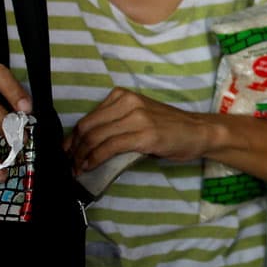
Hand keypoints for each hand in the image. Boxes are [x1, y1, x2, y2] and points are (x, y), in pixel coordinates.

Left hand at [66, 87, 212, 174]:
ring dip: (81, 157)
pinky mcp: (144, 136)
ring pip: (95, 138)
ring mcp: (137, 118)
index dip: (72, 137)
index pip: (88, 117)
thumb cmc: (170, 127)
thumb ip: (116, 122)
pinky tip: (90, 167)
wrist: (199, 131)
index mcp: (123, 96)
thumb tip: (88, 143)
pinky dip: (95, 159)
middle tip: (69, 164)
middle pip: (88, 127)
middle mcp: (128, 103)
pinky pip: (110, 147)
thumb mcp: (139, 116)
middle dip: (73, 149)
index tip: (67, 152)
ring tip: (77, 169)